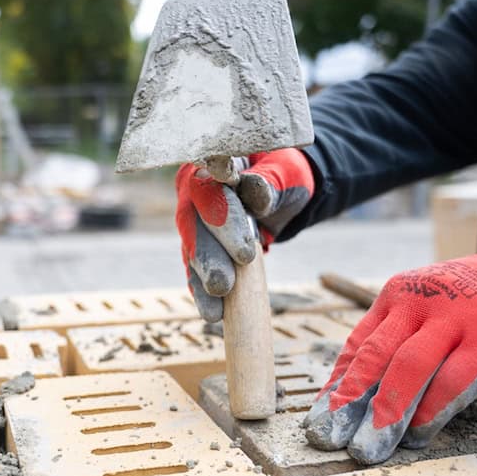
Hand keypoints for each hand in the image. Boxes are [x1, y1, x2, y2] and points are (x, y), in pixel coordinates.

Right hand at [175, 148, 314, 321]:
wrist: (280, 195)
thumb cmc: (281, 177)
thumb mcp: (283, 175)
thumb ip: (268, 182)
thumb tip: (255, 191)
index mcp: (212, 163)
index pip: (210, 182)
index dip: (219, 207)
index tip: (237, 229)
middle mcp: (194, 191)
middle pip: (195, 220)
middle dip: (212, 250)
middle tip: (230, 274)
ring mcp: (192, 222)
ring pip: (192, 249)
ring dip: (204, 275)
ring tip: (218, 301)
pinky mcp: (197, 249)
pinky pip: (195, 271)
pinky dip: (203, 292)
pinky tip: (212, 312)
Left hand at [303, 239, 476, 463]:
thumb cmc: (474, 306)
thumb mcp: (427, 309)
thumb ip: (396, 342)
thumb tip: (355, 398)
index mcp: (397, 296)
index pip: (357, 345)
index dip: (336, 386)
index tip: (316, 420)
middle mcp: (421, 303)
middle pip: (374, 356)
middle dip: (348, 401)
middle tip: (328, 437)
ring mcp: (457, 320)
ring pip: (409, 368)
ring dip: (385, 413)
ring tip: (368, 447)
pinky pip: (453, 380)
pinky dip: (431, 410)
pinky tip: (416, 434)